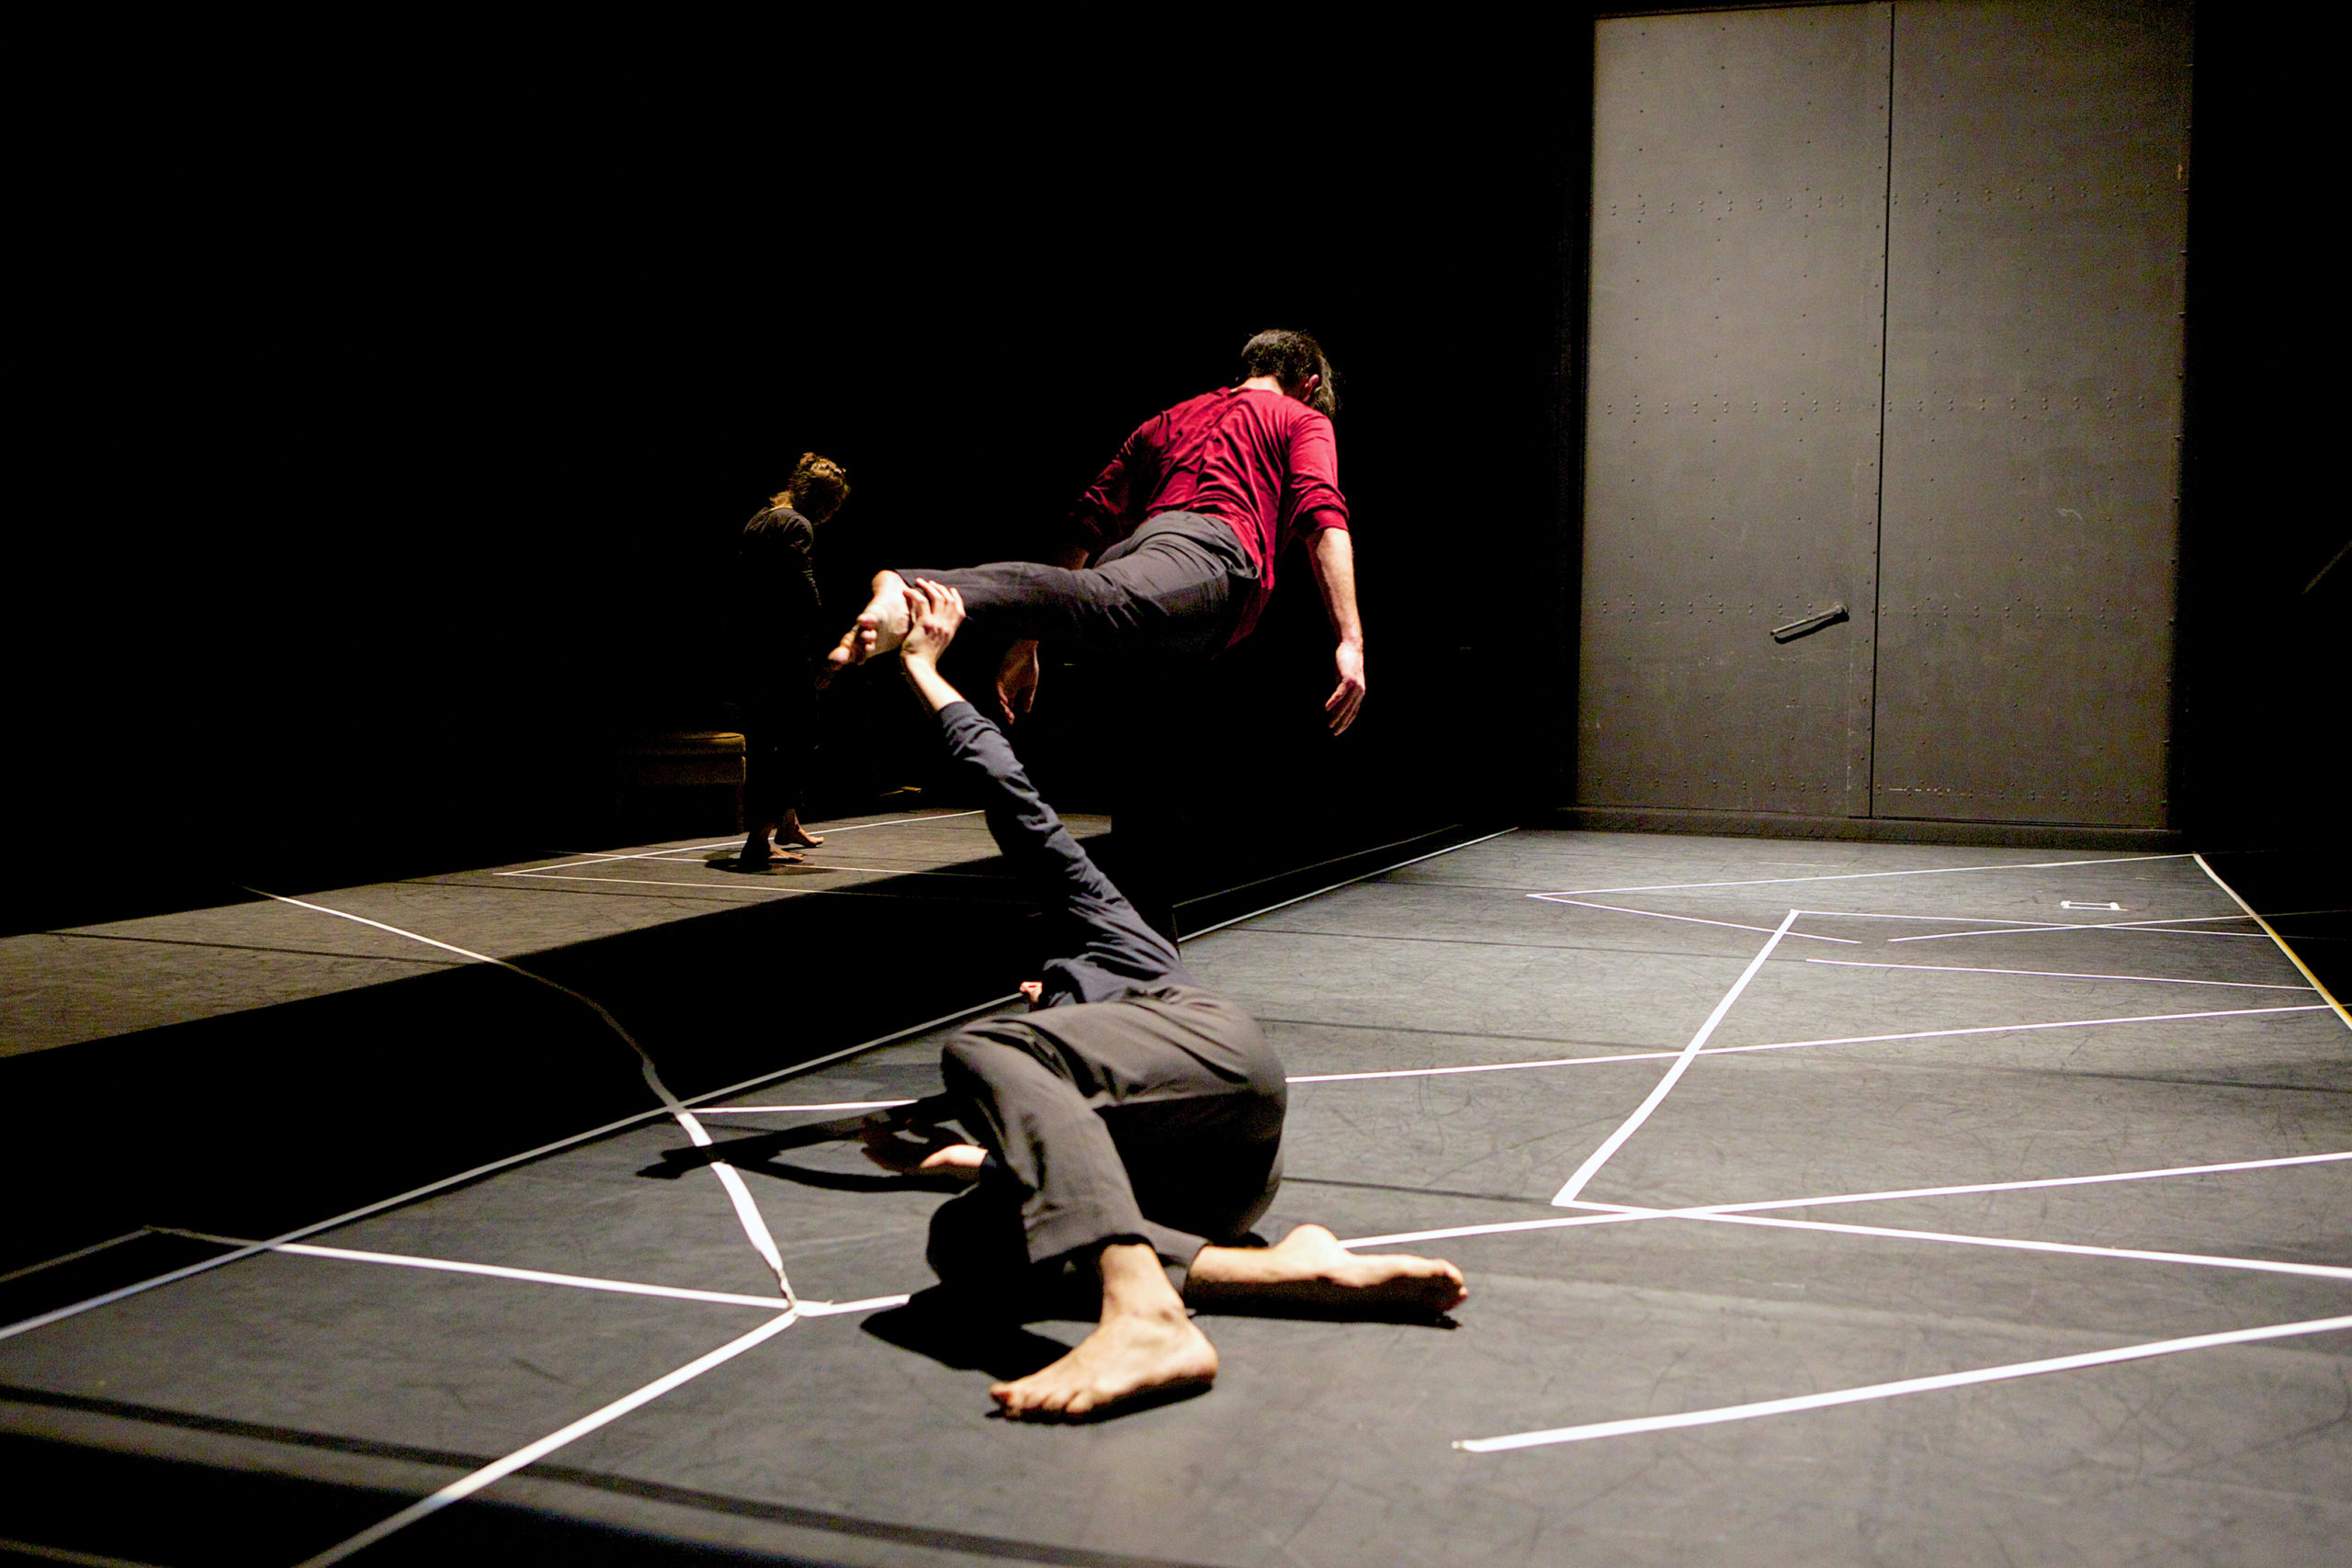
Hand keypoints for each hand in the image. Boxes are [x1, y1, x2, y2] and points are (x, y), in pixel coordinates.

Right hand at [860, 1114, 982, 1177]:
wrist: (962, 1158)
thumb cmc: (955, 1147)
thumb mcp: (937, 1133)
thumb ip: (922, 1128)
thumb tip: (907, 1122)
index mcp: (917, 1151)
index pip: (895, 1141)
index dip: (883, 1132)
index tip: (872, 1122)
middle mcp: (910, 1158)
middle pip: (887, 1146)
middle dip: (875, 1135)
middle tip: (862, 1125)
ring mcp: (908, 1164)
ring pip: (885, 1152)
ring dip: (873, 1143)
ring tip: (862, 1133)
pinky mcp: (908, 1168)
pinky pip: (889, 1163)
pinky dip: (876, 1157)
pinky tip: (867, 1150)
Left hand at [899, 578, 964, 663]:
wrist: (919, 667)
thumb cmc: (924, 659)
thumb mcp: (938, 646)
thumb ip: (940, 633)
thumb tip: (936, 625)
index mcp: (951, 632)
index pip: (960, 610)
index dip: (956, 597)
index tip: (950, 589)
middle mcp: (946, 626)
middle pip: (949, 600)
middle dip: (940, 588)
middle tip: (930, 583)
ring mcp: (937, 624)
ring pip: (937, 597)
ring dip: (928, 586)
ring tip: (918, 582)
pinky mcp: (925, 623)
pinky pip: (922, 601)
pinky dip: (914, 593)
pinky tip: (907, 591)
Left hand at [996, 640, 1040, 724]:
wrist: (1026, 650)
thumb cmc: (1028, 665)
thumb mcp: (1030, 685)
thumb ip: (1027, 698)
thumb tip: (1026, 711)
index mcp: (1011, 691)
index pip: (1007, 705)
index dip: (1009, 714)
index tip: (1013, 721)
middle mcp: (1004, 688)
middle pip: (1001, 704)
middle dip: (1005, 713)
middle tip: (1010, 720)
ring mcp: (1000, 683)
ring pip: (997, 698)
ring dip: (1002, 707)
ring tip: (1008, 714)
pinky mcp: (998, 677)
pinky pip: (997, 689)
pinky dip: (1000, 697)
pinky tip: (1005, 703)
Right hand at [1325, 640, 1364, 733]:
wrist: (1351, 648)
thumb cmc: (1346, 663)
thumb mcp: (1343, 679)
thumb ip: (1341, 690)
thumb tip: (1335, 700)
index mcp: (1359, 693)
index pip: (1353, 712)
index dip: (1346, 722)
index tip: (1339, 731)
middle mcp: (1360, 692)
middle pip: (1350, 712)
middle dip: (1342, 723)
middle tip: (1334, 733)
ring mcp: (1355, 686)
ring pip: (1345, 705)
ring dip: (1337, 716)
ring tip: (1329, 724)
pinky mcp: (1349, 680)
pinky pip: (1340, 694)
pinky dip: (1333, 702)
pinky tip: (1326, 709)